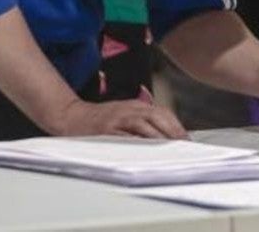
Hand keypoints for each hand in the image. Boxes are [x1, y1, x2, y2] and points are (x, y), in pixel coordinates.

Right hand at [54, 98, 187, 138]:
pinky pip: (125, 138)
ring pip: (143, 126)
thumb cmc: (100, 119)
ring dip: (159, 138)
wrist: (71, 116)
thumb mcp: (124, 113)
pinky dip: (137, 144)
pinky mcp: (106, 131)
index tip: (187, 139)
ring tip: (170, 150)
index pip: (163, 113)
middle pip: (157, 118)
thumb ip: (143, 120)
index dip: (176, 126)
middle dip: (173, 132)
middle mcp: (128, 110)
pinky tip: (146, 152)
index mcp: (135, 106)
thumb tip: (166, 135)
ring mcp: (117, 119)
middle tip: (184, 146)